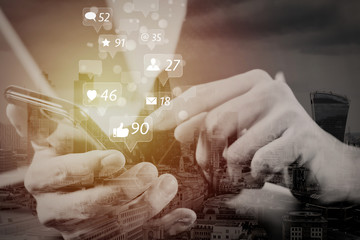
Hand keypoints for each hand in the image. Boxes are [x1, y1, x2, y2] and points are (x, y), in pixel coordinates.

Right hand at [6, 104, 195, 237]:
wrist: (80, 183)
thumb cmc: (72, 155)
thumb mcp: (61, 137)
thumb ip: (43, 124)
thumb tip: (14, 106)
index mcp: (45, 179)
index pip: (59, 175)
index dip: (87, 167)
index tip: (117, 157)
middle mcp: (57, 208)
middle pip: (87, 208)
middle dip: (121, 190)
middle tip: (150, 172)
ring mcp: (80, 228)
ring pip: (112, 227)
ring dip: (145, 207)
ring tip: (168, 186)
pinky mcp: (104, 238)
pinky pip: (135, 237)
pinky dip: (163, 227)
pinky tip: (183, 217)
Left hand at [149, 69, 359, 202]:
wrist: (321, 163)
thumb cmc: (273, 143)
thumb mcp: (240, 128)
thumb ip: (211, 121)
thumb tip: (175, 127)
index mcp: (250, 81)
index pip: (202, 94)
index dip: (174, 111)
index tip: (151, 127)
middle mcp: (268, 90)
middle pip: (215, 121)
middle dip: (205, 153)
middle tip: (206, 169)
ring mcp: (287, 112)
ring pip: (235, 147)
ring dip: (232, 171)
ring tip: (241, 175)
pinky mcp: (302, 138)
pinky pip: (260, 163)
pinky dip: (255, 178)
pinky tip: (262, 177)